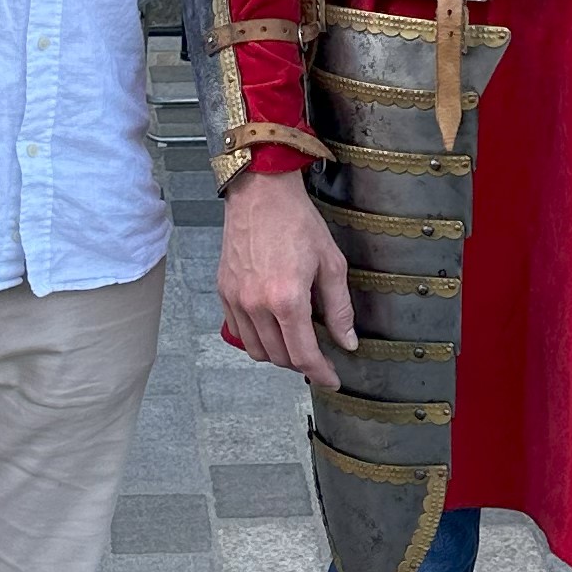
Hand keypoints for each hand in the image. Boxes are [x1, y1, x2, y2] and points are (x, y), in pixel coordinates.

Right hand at [217, 169, 351, 387]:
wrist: (261, 192)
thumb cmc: (297, 221)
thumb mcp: (330, 263)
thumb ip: (339, 308)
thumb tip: (347, 341)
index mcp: (287, 299)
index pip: (304, 354)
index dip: (321, 372)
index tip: (332, 378)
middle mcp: (257, 304)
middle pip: (279, 357)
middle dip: (302, 363)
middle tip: (318, 356)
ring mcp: (236, 299)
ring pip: (256, 349)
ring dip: (278, 354)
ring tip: (294, 342)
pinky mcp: (224, 291)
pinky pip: (238, 331)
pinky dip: (256, 338)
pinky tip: (271, 327)